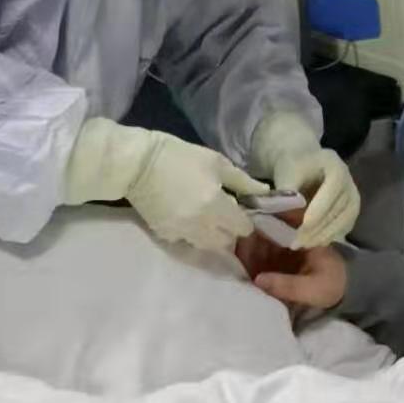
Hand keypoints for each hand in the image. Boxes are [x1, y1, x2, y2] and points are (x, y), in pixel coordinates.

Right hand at [127, 138, 267, 250]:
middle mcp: (200, 225)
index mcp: (215, 205)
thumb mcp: (216, 162)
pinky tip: (187, 217)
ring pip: (206, 245)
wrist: (138, 164)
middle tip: (225, 213)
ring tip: (208, 217)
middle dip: (230, 230)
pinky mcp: (164, 234)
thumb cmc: (180, 157)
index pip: (242, 228)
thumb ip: (242, 181)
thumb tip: (265, 193)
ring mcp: (180, 233)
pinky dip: (191, 234)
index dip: (245, 219)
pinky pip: (186, 241)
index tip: (240, 208)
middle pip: (226, 242)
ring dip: (212, 235)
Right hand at [234, 209, 347, 308]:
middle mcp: (292, 234)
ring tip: (240, 272)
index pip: (274, 221)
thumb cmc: (334, 285)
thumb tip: (257, 280)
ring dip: (248, 256)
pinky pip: (262, 256)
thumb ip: (287, 285)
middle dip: (247, 246)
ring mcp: (286, 245)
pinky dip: (252, 264)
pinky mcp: (282, 258)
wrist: (349, 291)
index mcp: (302, 233)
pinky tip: (246, 275)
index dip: (255, 229)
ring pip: (259, 244)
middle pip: (262, 232)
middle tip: (237, 264)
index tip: (241, 243)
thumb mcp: (313, 288)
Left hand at [250, 112, 359, 248]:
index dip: (319, 209)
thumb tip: (286, 213)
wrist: (304, 165)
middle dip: (319, 228)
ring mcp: (353, 197)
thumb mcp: (287, 172)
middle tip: (298, 242)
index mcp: (336, 166)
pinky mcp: (352, 211)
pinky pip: (345, 227)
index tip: (303, 226)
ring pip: (344, 220)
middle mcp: (350, 181)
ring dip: (324, 235)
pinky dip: (330, 236)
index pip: (333, 189)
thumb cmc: (294, 166)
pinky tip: (314, 242)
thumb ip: (288, 191)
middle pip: (340, 208)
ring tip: (304, 245)